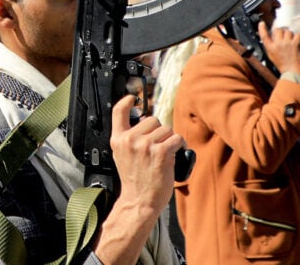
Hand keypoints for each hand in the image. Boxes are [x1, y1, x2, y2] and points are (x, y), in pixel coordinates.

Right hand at [110, 94, 183, 213]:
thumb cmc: (134, 180)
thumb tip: (145, 122)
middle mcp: (130, 140)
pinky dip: (180, 146)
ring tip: (166, 154)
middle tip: (157, 148)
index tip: (133, 98)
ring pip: (167, 129)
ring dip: (170, 139)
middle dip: (159, 131)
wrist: (140, 201)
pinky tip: (176, 155)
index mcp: (118, 140)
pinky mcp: (161, 152)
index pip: (118, 111)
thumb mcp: (122, 156)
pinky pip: (177, 139)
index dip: (127, 101)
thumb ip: (128, 138)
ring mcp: (145, 145)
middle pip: (152, 119)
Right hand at [259, 21, 299, 75]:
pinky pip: (297, 35)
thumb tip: (273, 38)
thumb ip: (272, 47)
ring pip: (289, 31)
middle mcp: (278, 44)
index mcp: (270, 48)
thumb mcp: (273, 57)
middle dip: (282, 32)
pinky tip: (298, 44)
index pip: (264, 36)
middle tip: (285, 37)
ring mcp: (287, 43)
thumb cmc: (284, 66)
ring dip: (291, 35)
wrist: (293, 73)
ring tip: (292, 42)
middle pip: (278, 30)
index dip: (262, 29)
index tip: (262, 23)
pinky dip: (298, 38)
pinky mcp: (296, 44)